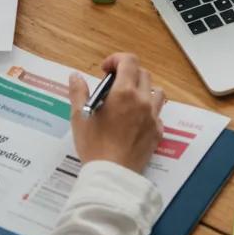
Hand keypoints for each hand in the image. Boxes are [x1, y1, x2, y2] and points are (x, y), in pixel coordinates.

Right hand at [68, 54, 165, 172]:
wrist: (111, 175)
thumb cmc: (94, 145)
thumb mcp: (80, 117)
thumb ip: (78, 92)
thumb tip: (75, 76)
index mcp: (124, 92)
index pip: (129, 61)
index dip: (117, 59)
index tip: (105, 70)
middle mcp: (143, 100)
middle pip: (143, 74)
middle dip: (128, 73)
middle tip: (114, 86)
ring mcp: (153, 116)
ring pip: (156, 91)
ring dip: (144, 90)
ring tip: (129, 100)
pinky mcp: (158, 131)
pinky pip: (158, 113)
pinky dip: (149, 111)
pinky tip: (136, 121)